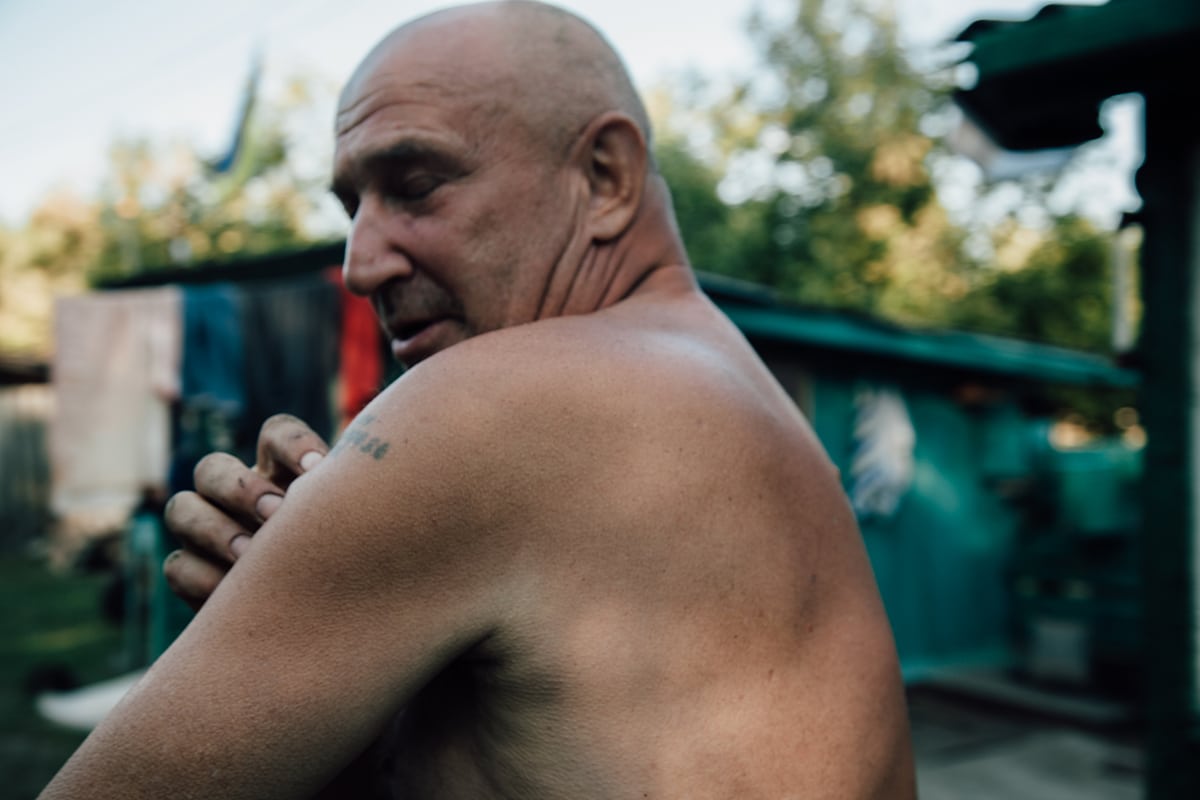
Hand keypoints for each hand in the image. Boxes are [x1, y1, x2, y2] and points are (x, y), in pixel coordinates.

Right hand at [163, 414, 329, 608]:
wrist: (325, 611)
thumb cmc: (343, 560)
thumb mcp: (350, 528)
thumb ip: (344, 503)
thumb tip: (341, 487)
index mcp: (282, 473)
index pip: (276, 434)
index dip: (292, 445)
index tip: (318, 470)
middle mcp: (238, 495)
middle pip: (213, 467)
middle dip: (240, 487)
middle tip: (275, 514)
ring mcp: (207, 532)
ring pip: (183, 508)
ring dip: (215, 529)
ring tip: (250, 556)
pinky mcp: (193, 574)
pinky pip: (178, 566)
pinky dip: (202, 577)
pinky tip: (233, 594)